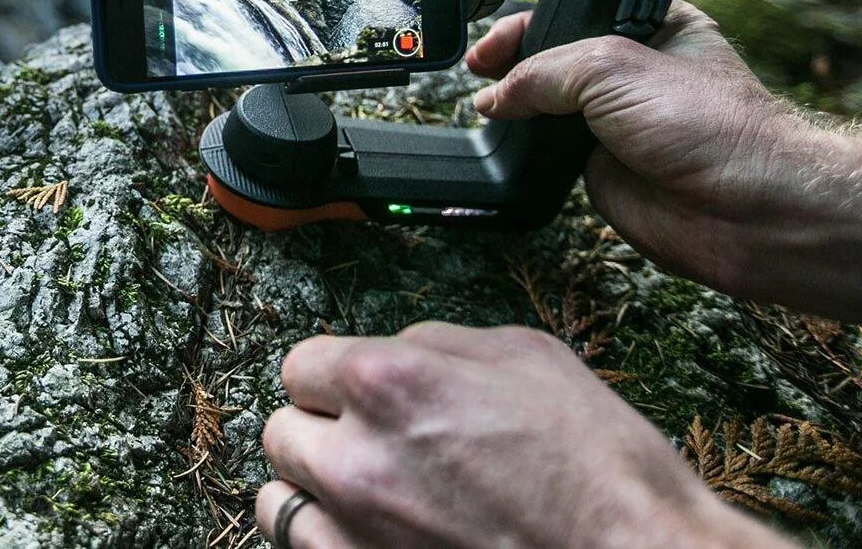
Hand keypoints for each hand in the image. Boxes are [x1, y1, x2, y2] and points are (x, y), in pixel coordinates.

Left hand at [255, 324, 791, 547]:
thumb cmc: (599, 463)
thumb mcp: (524, 356)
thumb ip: (433, 346)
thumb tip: (392, 353)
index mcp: (387, 383)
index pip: (301, 365)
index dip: (333, 376)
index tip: (354, 391)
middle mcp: (357, 459)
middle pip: (281, 433)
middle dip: (319, 431)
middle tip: (366, 441)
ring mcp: (358, 533)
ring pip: (277, 502)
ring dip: (311, 492)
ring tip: (361, 493)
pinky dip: (326, 541)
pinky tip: (368, 533)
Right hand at [466, 0, 861, 321]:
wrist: (742, 209)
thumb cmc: (709, 125)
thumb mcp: (614, 67)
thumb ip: (543, 71)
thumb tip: (494, 95)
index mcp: (654, 22)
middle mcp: (631, 65)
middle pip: (556, 40)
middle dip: (514, 40)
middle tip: (483, 55)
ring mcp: (610, 114)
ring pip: (544, 93)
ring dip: (509, 90)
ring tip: (480, 88)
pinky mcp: (593, 161)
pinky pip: (541, 140)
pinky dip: (515, 135)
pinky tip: (494, 125)